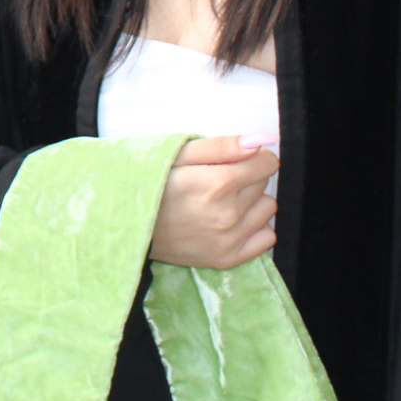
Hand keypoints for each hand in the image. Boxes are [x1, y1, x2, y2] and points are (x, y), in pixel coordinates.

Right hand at [150, 135, 278, 269]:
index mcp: (217, 183)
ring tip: (223, 202)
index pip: (267, 163)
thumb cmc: (153, 184)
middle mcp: (228, 214)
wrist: (132, 225)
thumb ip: (221, 146)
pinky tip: (231, 222)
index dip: (253, 157)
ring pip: (268, 209)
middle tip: (218, 181)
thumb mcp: (179, 154)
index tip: (235, 160)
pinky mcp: (228, 258)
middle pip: (264, 184)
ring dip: (251, 202)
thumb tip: (259, 141)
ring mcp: (229, 240)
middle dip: (247, 177)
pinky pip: (267, 238)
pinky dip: (254, 228)